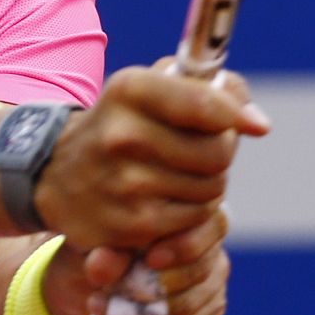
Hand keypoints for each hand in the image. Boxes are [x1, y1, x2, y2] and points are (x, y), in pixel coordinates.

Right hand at [33, 62, 267, 253]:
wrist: (55, 174)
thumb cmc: (121, 123)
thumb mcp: (151, 89)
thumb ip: (212, 92)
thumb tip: (260, 125)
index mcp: (130, 89)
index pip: (208, 104)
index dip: (236, 116)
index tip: (253, 125)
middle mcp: (124, 134)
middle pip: (219, 151)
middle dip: (221, 153)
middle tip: (200, 151)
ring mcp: (127, 183)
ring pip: (212, 188)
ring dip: (208, 185)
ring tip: (178, 175)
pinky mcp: (132, 225)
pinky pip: (194, 221)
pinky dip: (191, 213)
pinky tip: (166, 200)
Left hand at [39, 208, 233, 314]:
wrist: (91, 288)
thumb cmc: (97, 250)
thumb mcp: (90, 247)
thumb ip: (101, 253)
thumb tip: (100, 264)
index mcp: (192, 216)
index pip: (211, 226)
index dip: (185, 246)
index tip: (151, 259)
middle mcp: (211, 251)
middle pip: (198, 272)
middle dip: (152, 287)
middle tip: (107, 292)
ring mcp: (210, 288)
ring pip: (187, 308)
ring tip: (97, 310)